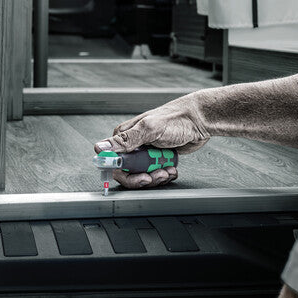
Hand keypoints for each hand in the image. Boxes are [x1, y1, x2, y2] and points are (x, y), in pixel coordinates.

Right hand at [95, 93, 209, 188]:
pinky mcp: (157, 158)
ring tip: (167, 169)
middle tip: (155, 175)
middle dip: (143, 178)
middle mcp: (133, 145)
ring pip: (143, 175)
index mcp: (125, 136)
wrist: (198, 121)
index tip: (138, 176)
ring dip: (156, 177)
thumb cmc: (176, 119)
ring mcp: (145, 152)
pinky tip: (171, 168)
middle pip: (128, 172)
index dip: (124, 173)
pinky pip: (155, 174)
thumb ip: (125, 140)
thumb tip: (100, 148)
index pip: (114, 162)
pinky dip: (164, 175)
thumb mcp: (149, 129)